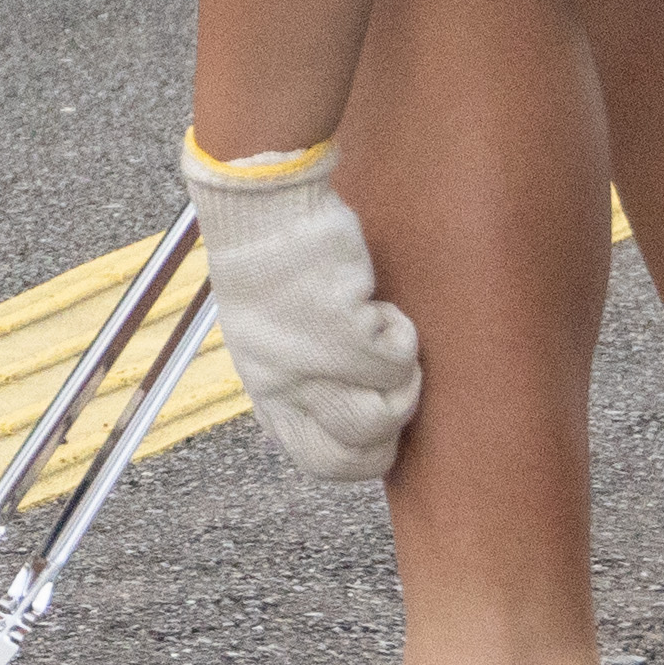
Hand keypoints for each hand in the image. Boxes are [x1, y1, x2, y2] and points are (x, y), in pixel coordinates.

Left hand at [183, 139, 419, 480]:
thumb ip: (302, 376)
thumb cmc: (273, 259)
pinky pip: (396, 360)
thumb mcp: (273, 333)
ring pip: (382, 416)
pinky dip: (401, 333)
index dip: (359, 453)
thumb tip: (347, 409)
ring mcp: (309, 363)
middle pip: (352, 457)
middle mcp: (282, 385)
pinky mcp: (339, 331)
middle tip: (393, 383)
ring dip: (402, 380)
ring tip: (386, 334)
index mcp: (265, 387)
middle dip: (390, 431)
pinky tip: (378, 302)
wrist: (260, 204)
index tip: (376, 417)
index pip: (315, 460)